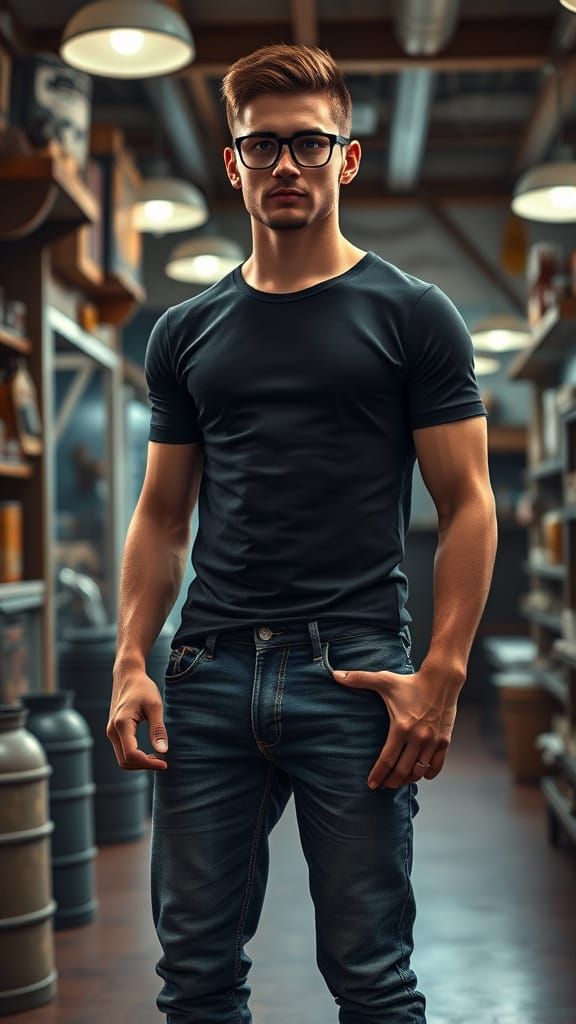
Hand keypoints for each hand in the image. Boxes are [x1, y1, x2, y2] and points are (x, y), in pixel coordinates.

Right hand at [106, 665, 168, 770]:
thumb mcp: (155, 706)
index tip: (165, 762)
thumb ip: (158, 729)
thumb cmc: (142, 687)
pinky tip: (150, 752)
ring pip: (122, 759)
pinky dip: (135, 757)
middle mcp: (112, 730)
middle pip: (125, 762)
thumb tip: (163, 751)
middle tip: (163, 762)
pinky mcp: (114, 732)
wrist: (127, 675)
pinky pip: (122, 752)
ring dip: (140, 763)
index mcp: (122, 724)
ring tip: (158, 757)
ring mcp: (111, 732)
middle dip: (144, 765)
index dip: (149, 763)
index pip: (132, 755)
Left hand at [331, 661, 461, 788]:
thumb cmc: (410, 682)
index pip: (387, 759)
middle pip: (403, 771)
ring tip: (398, 780)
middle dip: (391, 782)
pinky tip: (419, 774)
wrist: (441, 680)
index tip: (371, 785)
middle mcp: (418, 738)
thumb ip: (359, 679)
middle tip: (384, 785)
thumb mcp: (384, 680)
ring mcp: (433, 742)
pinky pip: (436, 767)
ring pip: (419, 772)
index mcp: (401, 727)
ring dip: (408, 780)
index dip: (378, 775)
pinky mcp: (444, 742)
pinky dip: (427, 774)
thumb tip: (335, 675)